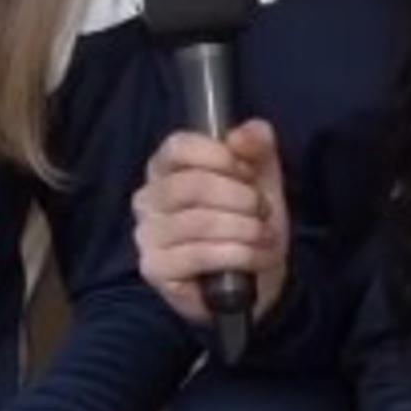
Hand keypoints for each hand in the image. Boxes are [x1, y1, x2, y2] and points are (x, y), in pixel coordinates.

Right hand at [131, 120, 289, 327]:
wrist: (258, 275)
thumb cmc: (250, 218)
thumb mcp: (262, 175)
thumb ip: (257, 144)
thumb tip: (242, 134)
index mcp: (166, 166)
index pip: (179, 147)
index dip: (218, 156)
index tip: (248, 173)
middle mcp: (147, 197)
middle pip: (192, 185)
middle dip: (240, 198)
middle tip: (264, 210)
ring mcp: (146, 234)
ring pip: (199, 222)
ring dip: (244, 228)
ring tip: (264, 235)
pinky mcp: (155, 268)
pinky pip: (198, 255)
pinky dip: (238, 254)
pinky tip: (256, 256)